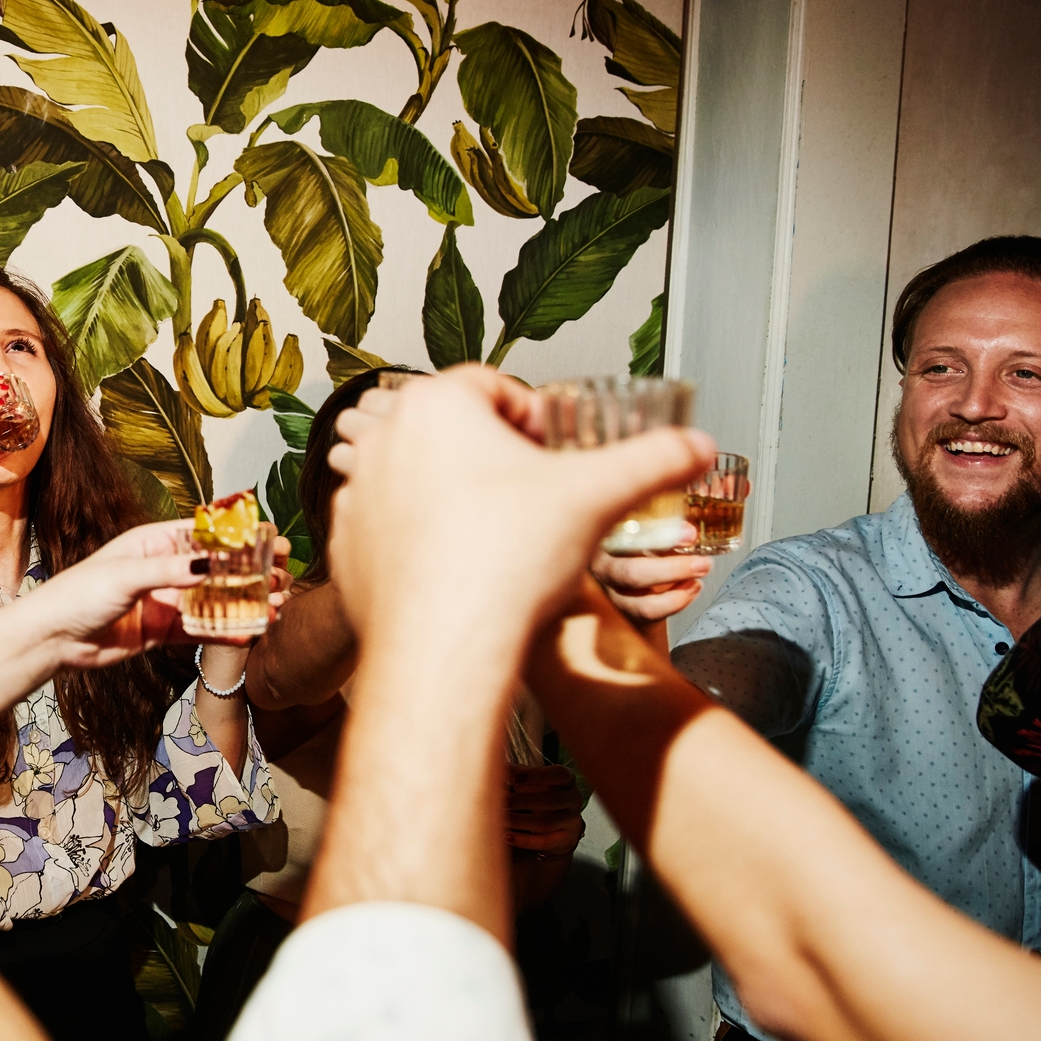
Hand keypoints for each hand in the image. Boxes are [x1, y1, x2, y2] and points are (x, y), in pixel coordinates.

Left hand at [10, 521, 288, 667]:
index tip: (271, 539)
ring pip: (214, 600)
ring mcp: (164, 600)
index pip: (204, 534)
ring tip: (277, 605)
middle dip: (250, 572)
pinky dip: (225, 632)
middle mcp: (163, 568)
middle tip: (284, 575)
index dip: (239, 537)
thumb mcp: (125, 575)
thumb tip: (210, 565)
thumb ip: (169, 571)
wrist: (52, 638)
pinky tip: (251, 633)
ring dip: (245, 603)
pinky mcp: (162, 631)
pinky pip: (200, 630)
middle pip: (216, 568)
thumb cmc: (78, 593)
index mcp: (153, 542)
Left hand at [324, 366, 712, 647]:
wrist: (444, 650)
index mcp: (435, 403)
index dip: (534, 421)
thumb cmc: (508, 563)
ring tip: (498, 541)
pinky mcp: (343, 544)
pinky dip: (425, 542)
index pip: (495, 389)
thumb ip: (653, 460)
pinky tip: (460, 572)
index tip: (554, 457)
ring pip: (422, 480)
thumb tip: (696, 446)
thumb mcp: (597, 496)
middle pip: (455, 433)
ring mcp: (355, 492)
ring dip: (458, 498)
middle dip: (495, 460)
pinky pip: (394, 529)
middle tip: (532, 501)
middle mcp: (383, 439)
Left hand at [505, 762, 585, 856]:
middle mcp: (573, 799)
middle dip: (521, 801)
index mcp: (567, 779)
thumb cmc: (541, 791)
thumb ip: (516, 772)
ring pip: (545, 823)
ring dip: (519, 821)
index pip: (559, 774)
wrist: (560, 819)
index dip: (537, 775)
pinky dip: (524, 840)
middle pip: (550, 800)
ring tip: (498, 818)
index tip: (515, 778)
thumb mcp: (533, 779)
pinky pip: (544, 841)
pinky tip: (506, 836)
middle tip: (499, 801)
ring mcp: (571, 820)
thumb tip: (493, 765)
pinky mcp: (565, 839)